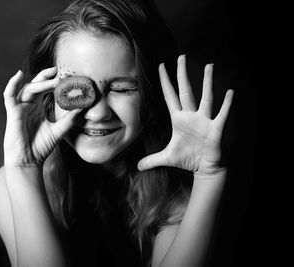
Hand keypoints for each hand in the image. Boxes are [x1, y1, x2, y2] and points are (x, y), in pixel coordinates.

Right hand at [3, 67, 81, 166]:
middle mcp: (29, 105)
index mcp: (38, 108)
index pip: (46, 90)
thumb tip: (82, 107)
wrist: (28, 161)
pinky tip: (18, 74)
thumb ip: (70, 119)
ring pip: (28, 88)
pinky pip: (9, 95)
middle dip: (47, 76)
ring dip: (40, 82)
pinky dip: (12, 84)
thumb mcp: (59, 130)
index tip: (68, 77)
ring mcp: (20, 108)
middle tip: (59, 70)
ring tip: (53, 77)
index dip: (55, 82)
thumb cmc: (41, 147)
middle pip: (37, 85)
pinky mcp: (12, 113)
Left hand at [137, 55, 233, 177]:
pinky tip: (229, 91)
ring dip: (207, 82)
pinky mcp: (216, 129)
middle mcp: (191, 116)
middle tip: (181, 57)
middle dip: (182, 74)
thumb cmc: (187, 159)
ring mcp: (204, 121)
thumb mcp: (166, 158)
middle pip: (186, 91)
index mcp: (178, 119)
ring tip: (209, 66)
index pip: (170, 96)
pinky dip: (226, 104)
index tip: (161, 66)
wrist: (204, 168)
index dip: (165, 82)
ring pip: (206, 98)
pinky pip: (222, 114)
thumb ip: (151, 160)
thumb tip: (136, 166)